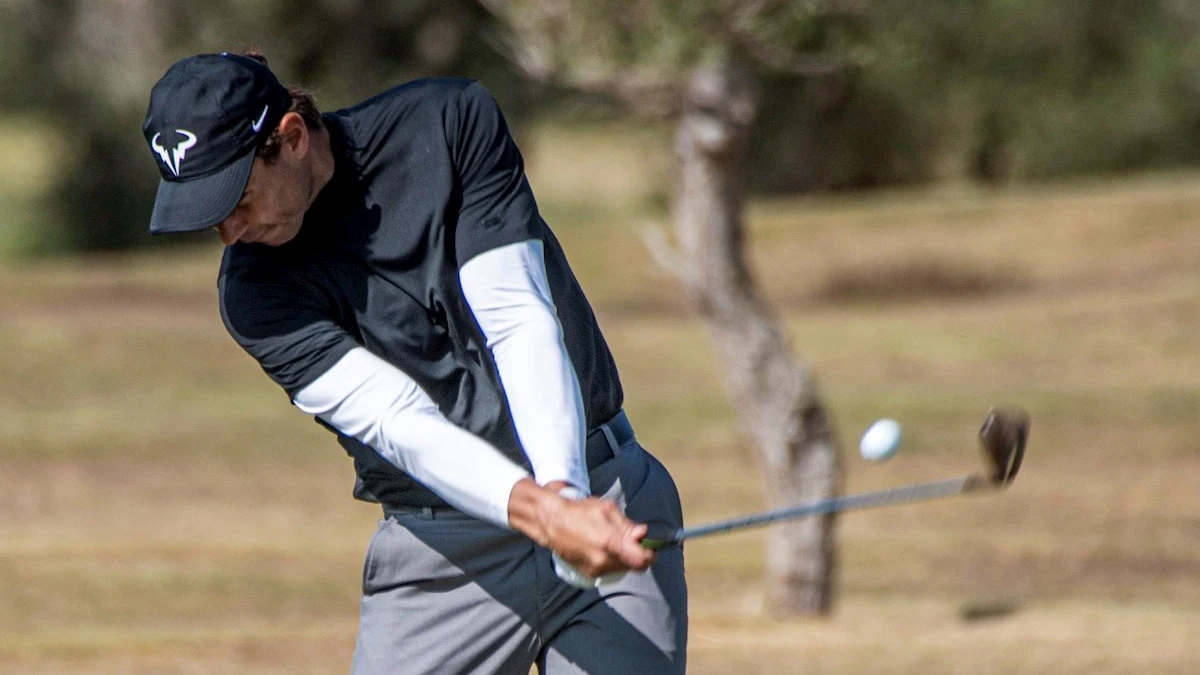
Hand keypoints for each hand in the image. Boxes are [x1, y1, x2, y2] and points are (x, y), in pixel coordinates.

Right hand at [508, 479, 654, 577]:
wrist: (552, 523)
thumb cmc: (580, 512)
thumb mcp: (607, 510)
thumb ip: (627, 524)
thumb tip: (644, 534)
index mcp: (609, 542)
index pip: (642, 560)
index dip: (650, 553)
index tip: (650, 546)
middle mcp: (603, 560)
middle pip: (634, 566)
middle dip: (637, 554)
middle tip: (631, 540)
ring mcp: (594, 569)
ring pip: (623, 568)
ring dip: (625, 557)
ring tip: (614, 541)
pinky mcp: (588, 574)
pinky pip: (610, 570)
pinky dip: (612, 561)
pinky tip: (603, 547)